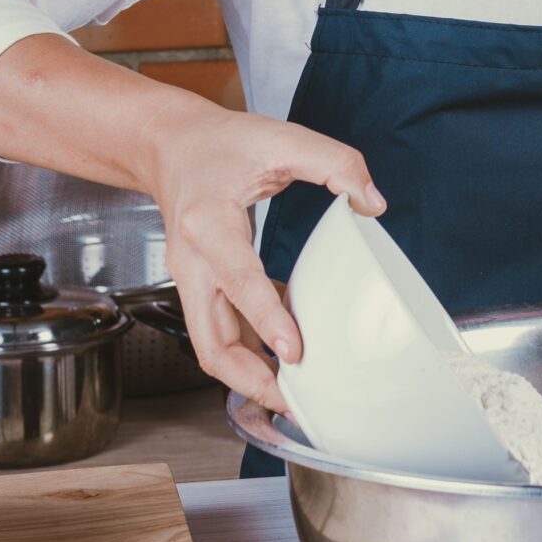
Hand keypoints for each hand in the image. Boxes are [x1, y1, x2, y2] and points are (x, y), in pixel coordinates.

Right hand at [143, 108, 385, 410]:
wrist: (169, 145)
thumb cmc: (221, 143)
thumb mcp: (283, 138)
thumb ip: (335, 163)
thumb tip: (372, 203)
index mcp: (208, 223)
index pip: (237, 281)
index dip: (266, 319)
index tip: (296, 352)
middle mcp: (191, 261)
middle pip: (210, 342)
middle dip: (249, 381)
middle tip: (294, 403)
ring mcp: (190, 279)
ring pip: (210, 346)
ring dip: (247, 376)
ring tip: (292, 395)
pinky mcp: (198, 287)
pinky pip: (219, 330)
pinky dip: (249, 348)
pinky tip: (285, 349)